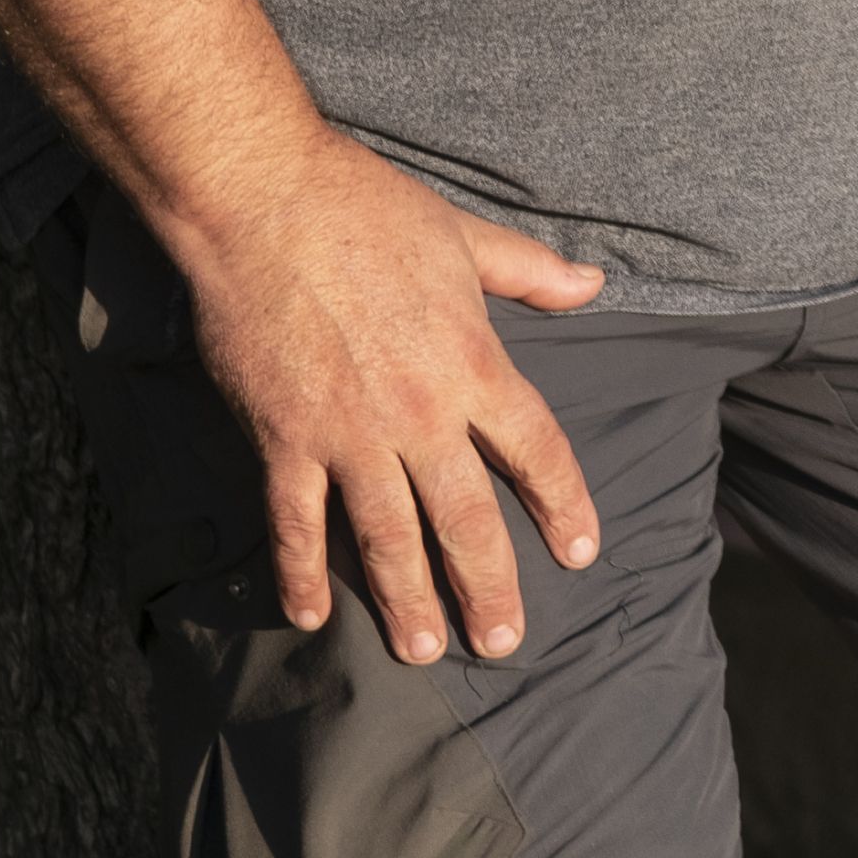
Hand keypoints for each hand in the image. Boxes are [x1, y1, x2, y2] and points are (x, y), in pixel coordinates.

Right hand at [160, 138, 608, 665]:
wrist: (265, 204)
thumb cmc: (369, 210)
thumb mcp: (465, 237)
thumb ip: (530, 272)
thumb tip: (593, 283)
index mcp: (473, 363)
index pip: (536, 450)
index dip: (562, 504)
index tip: (580, 552)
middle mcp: (419, 413)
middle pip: (466, 517)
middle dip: (487, 586)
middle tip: (502, 643)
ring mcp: (348, 434)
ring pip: (386, 538)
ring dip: (406, 600)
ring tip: (425, 653)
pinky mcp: (283, 440)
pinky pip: (295, 524)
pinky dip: (301, 573)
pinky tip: (310, 616)